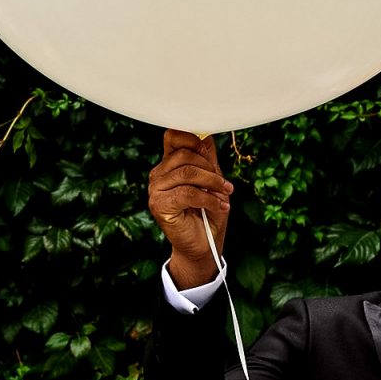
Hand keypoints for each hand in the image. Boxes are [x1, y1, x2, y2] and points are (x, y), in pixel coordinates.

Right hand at [147, 130, 232, 289]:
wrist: (204, 245)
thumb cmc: (208, 212)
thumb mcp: (213, 180)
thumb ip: (207, 158)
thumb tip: (206, 134)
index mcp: (169, 164)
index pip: (173, 136)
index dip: (193, 138)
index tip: (210, 154)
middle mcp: (158, 174)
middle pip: (185, 154)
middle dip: (211, 169)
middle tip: (225, 186)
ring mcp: (156, 189)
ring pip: (187, 172)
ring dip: (213, 184)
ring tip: (225, 196)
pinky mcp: (159, 205)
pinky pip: (187, 193)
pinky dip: (209, 199)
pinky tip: (220, 207)